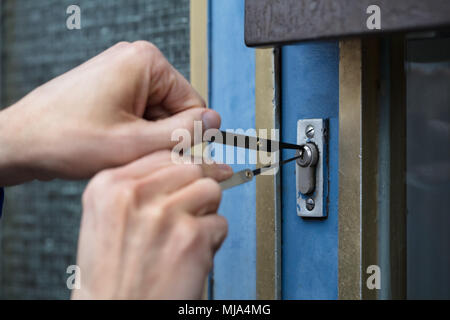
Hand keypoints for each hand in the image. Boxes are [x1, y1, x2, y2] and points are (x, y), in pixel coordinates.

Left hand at [0, 41, 219, 184]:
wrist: (20, 142)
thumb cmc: (66, 138)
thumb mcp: (136, 143)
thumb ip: (183, 133)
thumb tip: (214, 122)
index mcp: (146, 62)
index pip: (194, 103)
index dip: (185, 135)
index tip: (167, 155)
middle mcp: (135, 61)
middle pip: (175, 109)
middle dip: (161, 137)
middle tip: (135, 154)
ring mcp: (121, 73)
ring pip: (157, 115)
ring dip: (145, 138)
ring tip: (118, 149)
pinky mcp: (112, 87)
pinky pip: (139, 114)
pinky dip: (132, 134)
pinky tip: (111, 144)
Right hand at [72, 151, 231, 298]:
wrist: (115, 313)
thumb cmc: (109, 276)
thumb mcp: (104, 220)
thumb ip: (136, 189)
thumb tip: (179, 167)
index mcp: (108, 186)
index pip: (163, 155)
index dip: (185, 166)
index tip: (196, 171)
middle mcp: (134, 195)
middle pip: (191, 168)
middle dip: (197, 189)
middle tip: (191, 211)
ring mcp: (164, 214)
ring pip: (211, 190)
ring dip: (206, 213)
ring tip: (186, 236)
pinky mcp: (191, 237)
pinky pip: (220, 223)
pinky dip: (211, 241)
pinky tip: (189, 256)